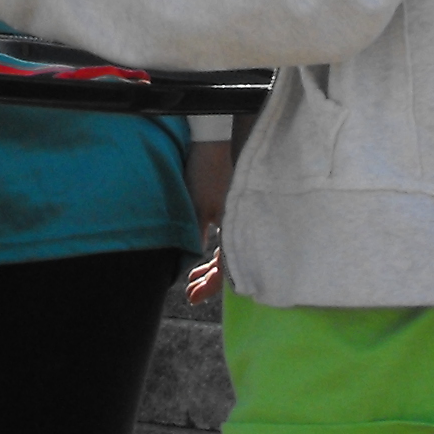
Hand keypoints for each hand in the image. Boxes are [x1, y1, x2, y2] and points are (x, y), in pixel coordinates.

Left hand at [185, 138, 234, 302]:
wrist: (217, 136)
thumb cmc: (208, 170)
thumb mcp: (199, 206)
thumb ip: (197, 235)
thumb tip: (192, 261)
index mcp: (238, 228)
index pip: (227, 270)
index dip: (210, 286)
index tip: (192, 297)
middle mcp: (243, 225)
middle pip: (229, 263)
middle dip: (209, 280)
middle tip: (191, 292)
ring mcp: (238, 215)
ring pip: (228, 251)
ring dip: (209, 266)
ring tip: (192, 278)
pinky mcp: (232, 205)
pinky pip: (226, 237)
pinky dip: (213, 249)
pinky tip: (203, 252)